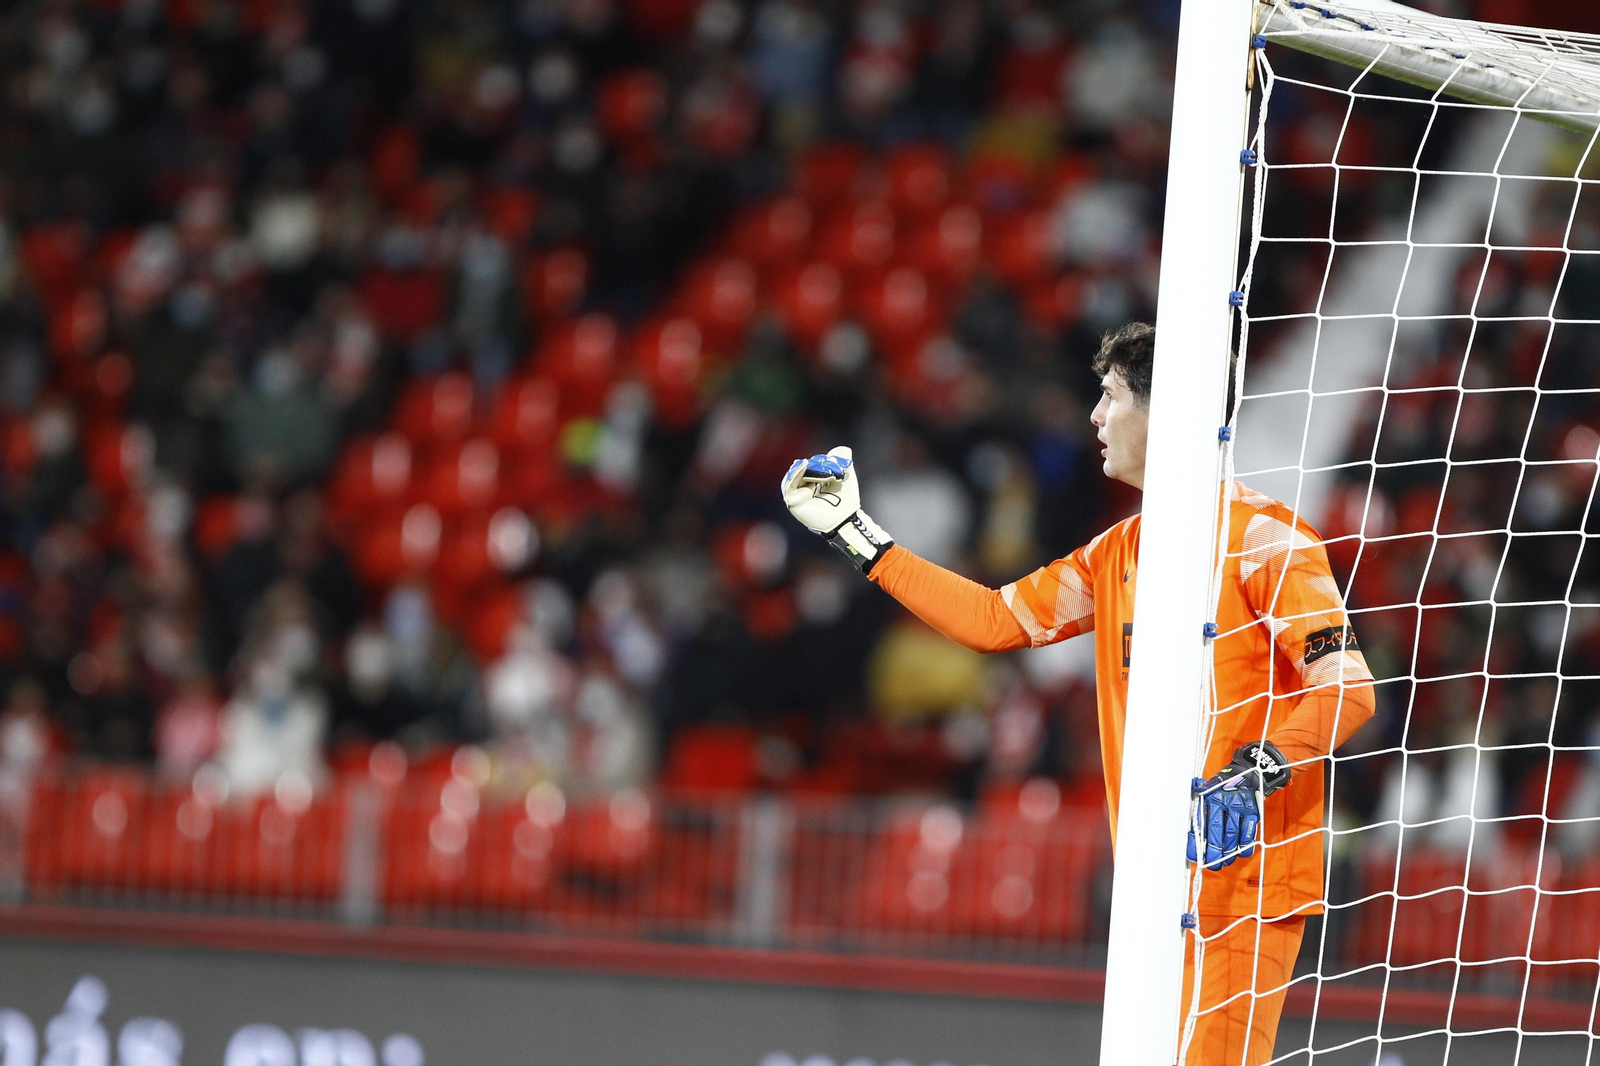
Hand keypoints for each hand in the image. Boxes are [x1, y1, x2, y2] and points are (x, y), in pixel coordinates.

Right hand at [782, 446, 860, 534]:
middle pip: (803, 468)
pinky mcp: (792, 501)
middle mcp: (804, 487)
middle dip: (817, 465)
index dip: (822, 461)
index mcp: (814, 481)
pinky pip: (789, 485)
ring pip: (796, 474)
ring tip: (820, 467)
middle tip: (831, 471)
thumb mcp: (847, 474)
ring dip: (807, 468)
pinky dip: (795, 473)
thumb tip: (842, 450)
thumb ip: (843, 459)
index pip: (812, 464)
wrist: (846, 517)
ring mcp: (797, 494)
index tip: (836, 466)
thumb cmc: (847, 500)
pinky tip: (804, 464)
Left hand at [1186, 740, 1289, 869]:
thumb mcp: (1204, 791)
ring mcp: (1239, 807)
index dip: (1196, 841)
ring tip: (1222, 862)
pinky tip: (1238, 853)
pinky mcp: (1253, 811)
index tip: (1193, 855)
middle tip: (1209, 863)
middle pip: (1216, 831)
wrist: (1245, 773)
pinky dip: (1244, 846)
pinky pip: (1249, 832)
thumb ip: (1196, 806)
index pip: (1200, 822)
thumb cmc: (1219, 788)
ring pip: (1233, 834)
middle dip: (1212, 851)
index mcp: (1208, 797)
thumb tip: (1182, 820)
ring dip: (1227, 852)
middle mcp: (1223, 801)